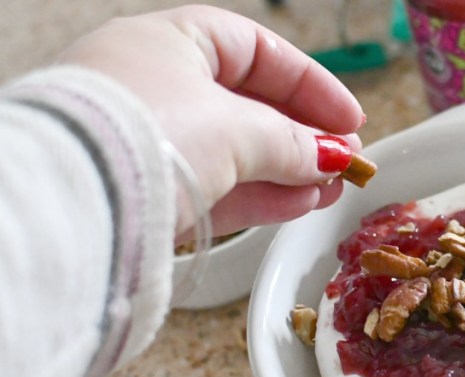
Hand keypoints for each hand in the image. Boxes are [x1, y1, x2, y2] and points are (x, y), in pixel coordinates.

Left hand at [60, 5, 364, 236]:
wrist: (74, 203)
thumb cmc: (149, 134)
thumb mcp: (238, 129)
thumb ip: (292, 141)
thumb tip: (330, 157)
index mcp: (167, 43)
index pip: (256, 51)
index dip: (310, 83)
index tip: (349, 117)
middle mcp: (153, 85)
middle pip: (249, 106)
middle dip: (304, 136)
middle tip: (345, 160)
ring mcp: (148, 140)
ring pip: (234, 152)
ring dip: (288, 171)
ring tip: (330, 190)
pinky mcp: (147, 190)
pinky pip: (214, 187)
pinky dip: (258, 195)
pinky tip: (297, 205)